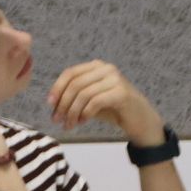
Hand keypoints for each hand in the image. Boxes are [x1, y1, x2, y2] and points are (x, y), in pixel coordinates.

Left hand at [48, 60, 164, 143]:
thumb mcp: (89, 100)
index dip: (57, 88)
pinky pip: (95, 102)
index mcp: (96, 66)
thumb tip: (52, 102)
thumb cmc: (113, 110)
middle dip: (63, 104)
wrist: (140, 120)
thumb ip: (73, 96)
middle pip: (74, 84)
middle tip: (57, 120)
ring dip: (72, 112)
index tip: (50, 104)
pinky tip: (83, 121)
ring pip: (83, 94)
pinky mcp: (122, 92)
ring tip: (69, 124)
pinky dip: (85, 113)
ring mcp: (115, 79)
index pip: (70, 73)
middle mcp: (106, 69)